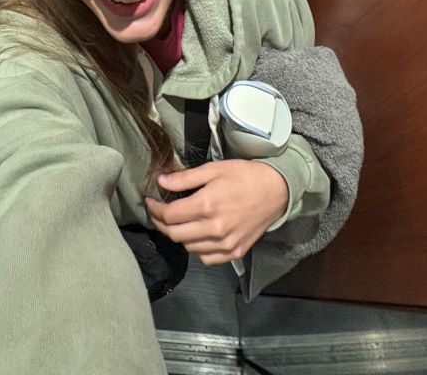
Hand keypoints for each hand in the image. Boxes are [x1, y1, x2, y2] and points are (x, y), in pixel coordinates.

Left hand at [146, 160, 289, 264]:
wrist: (276, 191)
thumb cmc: (244, 176)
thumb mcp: (213, 169)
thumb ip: (185, 178)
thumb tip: (161, 181)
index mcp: (207, 205)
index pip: (170, 215)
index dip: (155, 209)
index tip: (151, 201)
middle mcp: (215, 229)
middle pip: (175, 234)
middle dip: (161, 223)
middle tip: (158, 212)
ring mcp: (226, 244)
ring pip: (188, 248)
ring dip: (177, 235)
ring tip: (176, 222)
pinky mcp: (235, 252)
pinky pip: (206, 258)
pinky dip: (196, 248)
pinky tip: (196, 235)